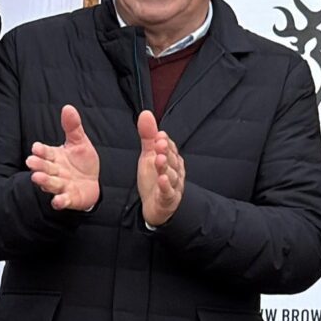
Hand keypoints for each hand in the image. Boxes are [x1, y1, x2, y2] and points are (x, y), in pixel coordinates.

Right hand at [26, 106, 100, 211]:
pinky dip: (60, 201)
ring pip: (51, 183)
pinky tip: (58, 201)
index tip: (36, 147)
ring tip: (38, 178)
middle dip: (38, 165)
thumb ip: (72, 127)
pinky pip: (63, 200)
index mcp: (55, 157)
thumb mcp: (79, 142)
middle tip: (30, 162)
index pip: (46, 153)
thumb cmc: (81, 162)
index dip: (41, 150)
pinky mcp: (68, 199)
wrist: (91, 184)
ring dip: (44, 181)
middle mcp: (55, 172)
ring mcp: (61, 186)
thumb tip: (68, 107)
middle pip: (45, 168)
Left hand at [136, 111, 184, 227]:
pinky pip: (168, 192)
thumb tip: (146, 113)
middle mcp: (175, 171)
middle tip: (160, 143)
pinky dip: (166, 186)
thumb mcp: (149, 155)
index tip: (159, 135)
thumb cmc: (155, 178)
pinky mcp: (168, 199)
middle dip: (166, 151)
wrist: (156, 206)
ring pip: (171, 175)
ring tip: (159, 159)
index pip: (170, 148)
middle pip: (172, 160)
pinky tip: (162, 179)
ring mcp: (173, 186)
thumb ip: (148, 135)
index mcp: (172, 159)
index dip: (165, 142)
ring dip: (165, 167)